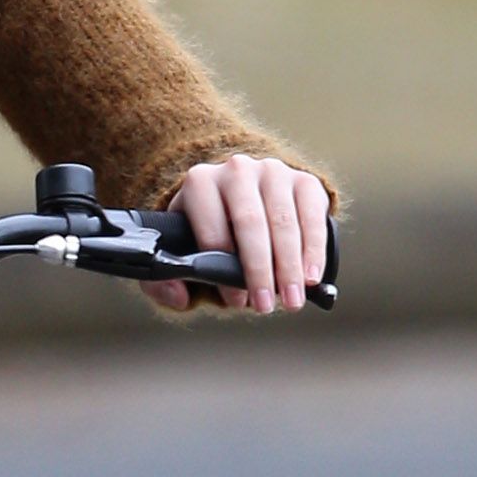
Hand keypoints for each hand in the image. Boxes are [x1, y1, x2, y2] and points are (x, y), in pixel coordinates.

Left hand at [153, 152, 330, 314]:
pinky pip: (313, 217)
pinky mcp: (304, 180)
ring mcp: (273, 171)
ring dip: (290, 266)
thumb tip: (178, 296)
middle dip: (260, 269)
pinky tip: (312, 277)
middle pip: (251, 222)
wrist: (239, 194)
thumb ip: (163, 279)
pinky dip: (314, 251)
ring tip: (291, 300)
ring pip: (285, 221)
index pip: (212, 228)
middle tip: (264, 306)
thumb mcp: (177, 249)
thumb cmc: (207, 230)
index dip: (223, 269)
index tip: (234, 300)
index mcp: (200, 183)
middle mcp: (237, 170)